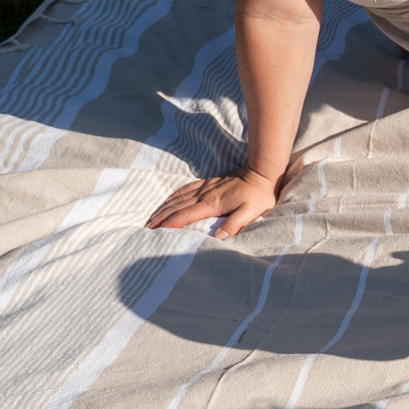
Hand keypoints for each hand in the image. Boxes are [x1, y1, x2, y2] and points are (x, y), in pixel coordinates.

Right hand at [146, 168, 280, 237]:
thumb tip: (219, 237)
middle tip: (147, 227)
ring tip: (153, 217)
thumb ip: (234, 224)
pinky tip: (169, 199)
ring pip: (179, 198)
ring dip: (164, 208)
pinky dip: (174, 195)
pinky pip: (186, 189)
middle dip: (161, 218)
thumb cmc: (258, 195)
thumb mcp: (251, 212)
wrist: (261, 171)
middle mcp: (204, 195)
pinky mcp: (209, 183)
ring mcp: (205, 187)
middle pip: (177, 207)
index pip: (185, 216)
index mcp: (211, 204)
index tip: (155, 231)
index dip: (169, 224)